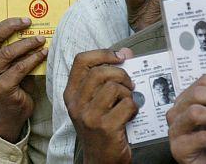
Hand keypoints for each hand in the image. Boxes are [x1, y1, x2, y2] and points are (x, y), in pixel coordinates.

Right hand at [0, 18, 46, 142]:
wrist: (10, 113)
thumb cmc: (12, 85)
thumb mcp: (9, 64)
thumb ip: (13, 49)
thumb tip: (31, 28)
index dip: (7, 24)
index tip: (25, 19)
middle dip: (15, 28)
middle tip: (32, 24)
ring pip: (9, 53)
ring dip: (28, 44)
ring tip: (41, 40)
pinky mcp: (0, 88)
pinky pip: (20, 68)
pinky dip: (33, 59)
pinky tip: (43, 54)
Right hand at [64, 49, 136, 163]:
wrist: (100, 161)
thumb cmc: (100, 128)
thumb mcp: (95, 101)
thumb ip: (107, 77)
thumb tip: (126, 52)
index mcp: (71, 93)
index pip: (81, 60)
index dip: (103, 53)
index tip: (119, 56)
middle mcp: (76, 104)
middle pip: (100, 72)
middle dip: (121, 74)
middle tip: (129, 84)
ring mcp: (89, 116)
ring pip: (113, 87)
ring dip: (128, 92)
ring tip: (129, 101)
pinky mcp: (105, 127)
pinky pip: (127, 104)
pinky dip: (134, 107)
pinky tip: (131, 114)